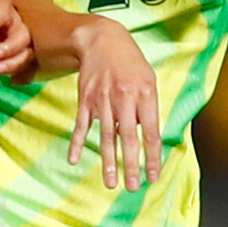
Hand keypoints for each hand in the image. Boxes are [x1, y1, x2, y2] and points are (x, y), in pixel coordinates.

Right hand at [69, 20, 160, 190]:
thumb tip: (148, 138)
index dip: (152, 157)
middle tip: (133, 187)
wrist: (102, 39)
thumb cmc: (130, 62)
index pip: (151, 132)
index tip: (153, 176)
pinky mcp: (86, 99)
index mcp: (145, 94)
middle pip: (129, 138)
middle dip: (132, 165)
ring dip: (108, 161)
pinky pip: (81, 125)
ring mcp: (103, 99)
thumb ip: (149, 108)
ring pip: (106, 136)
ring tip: (110, 183)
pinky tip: (74, 159)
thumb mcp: (148, 80)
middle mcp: (124, 98)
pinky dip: (77, 143)